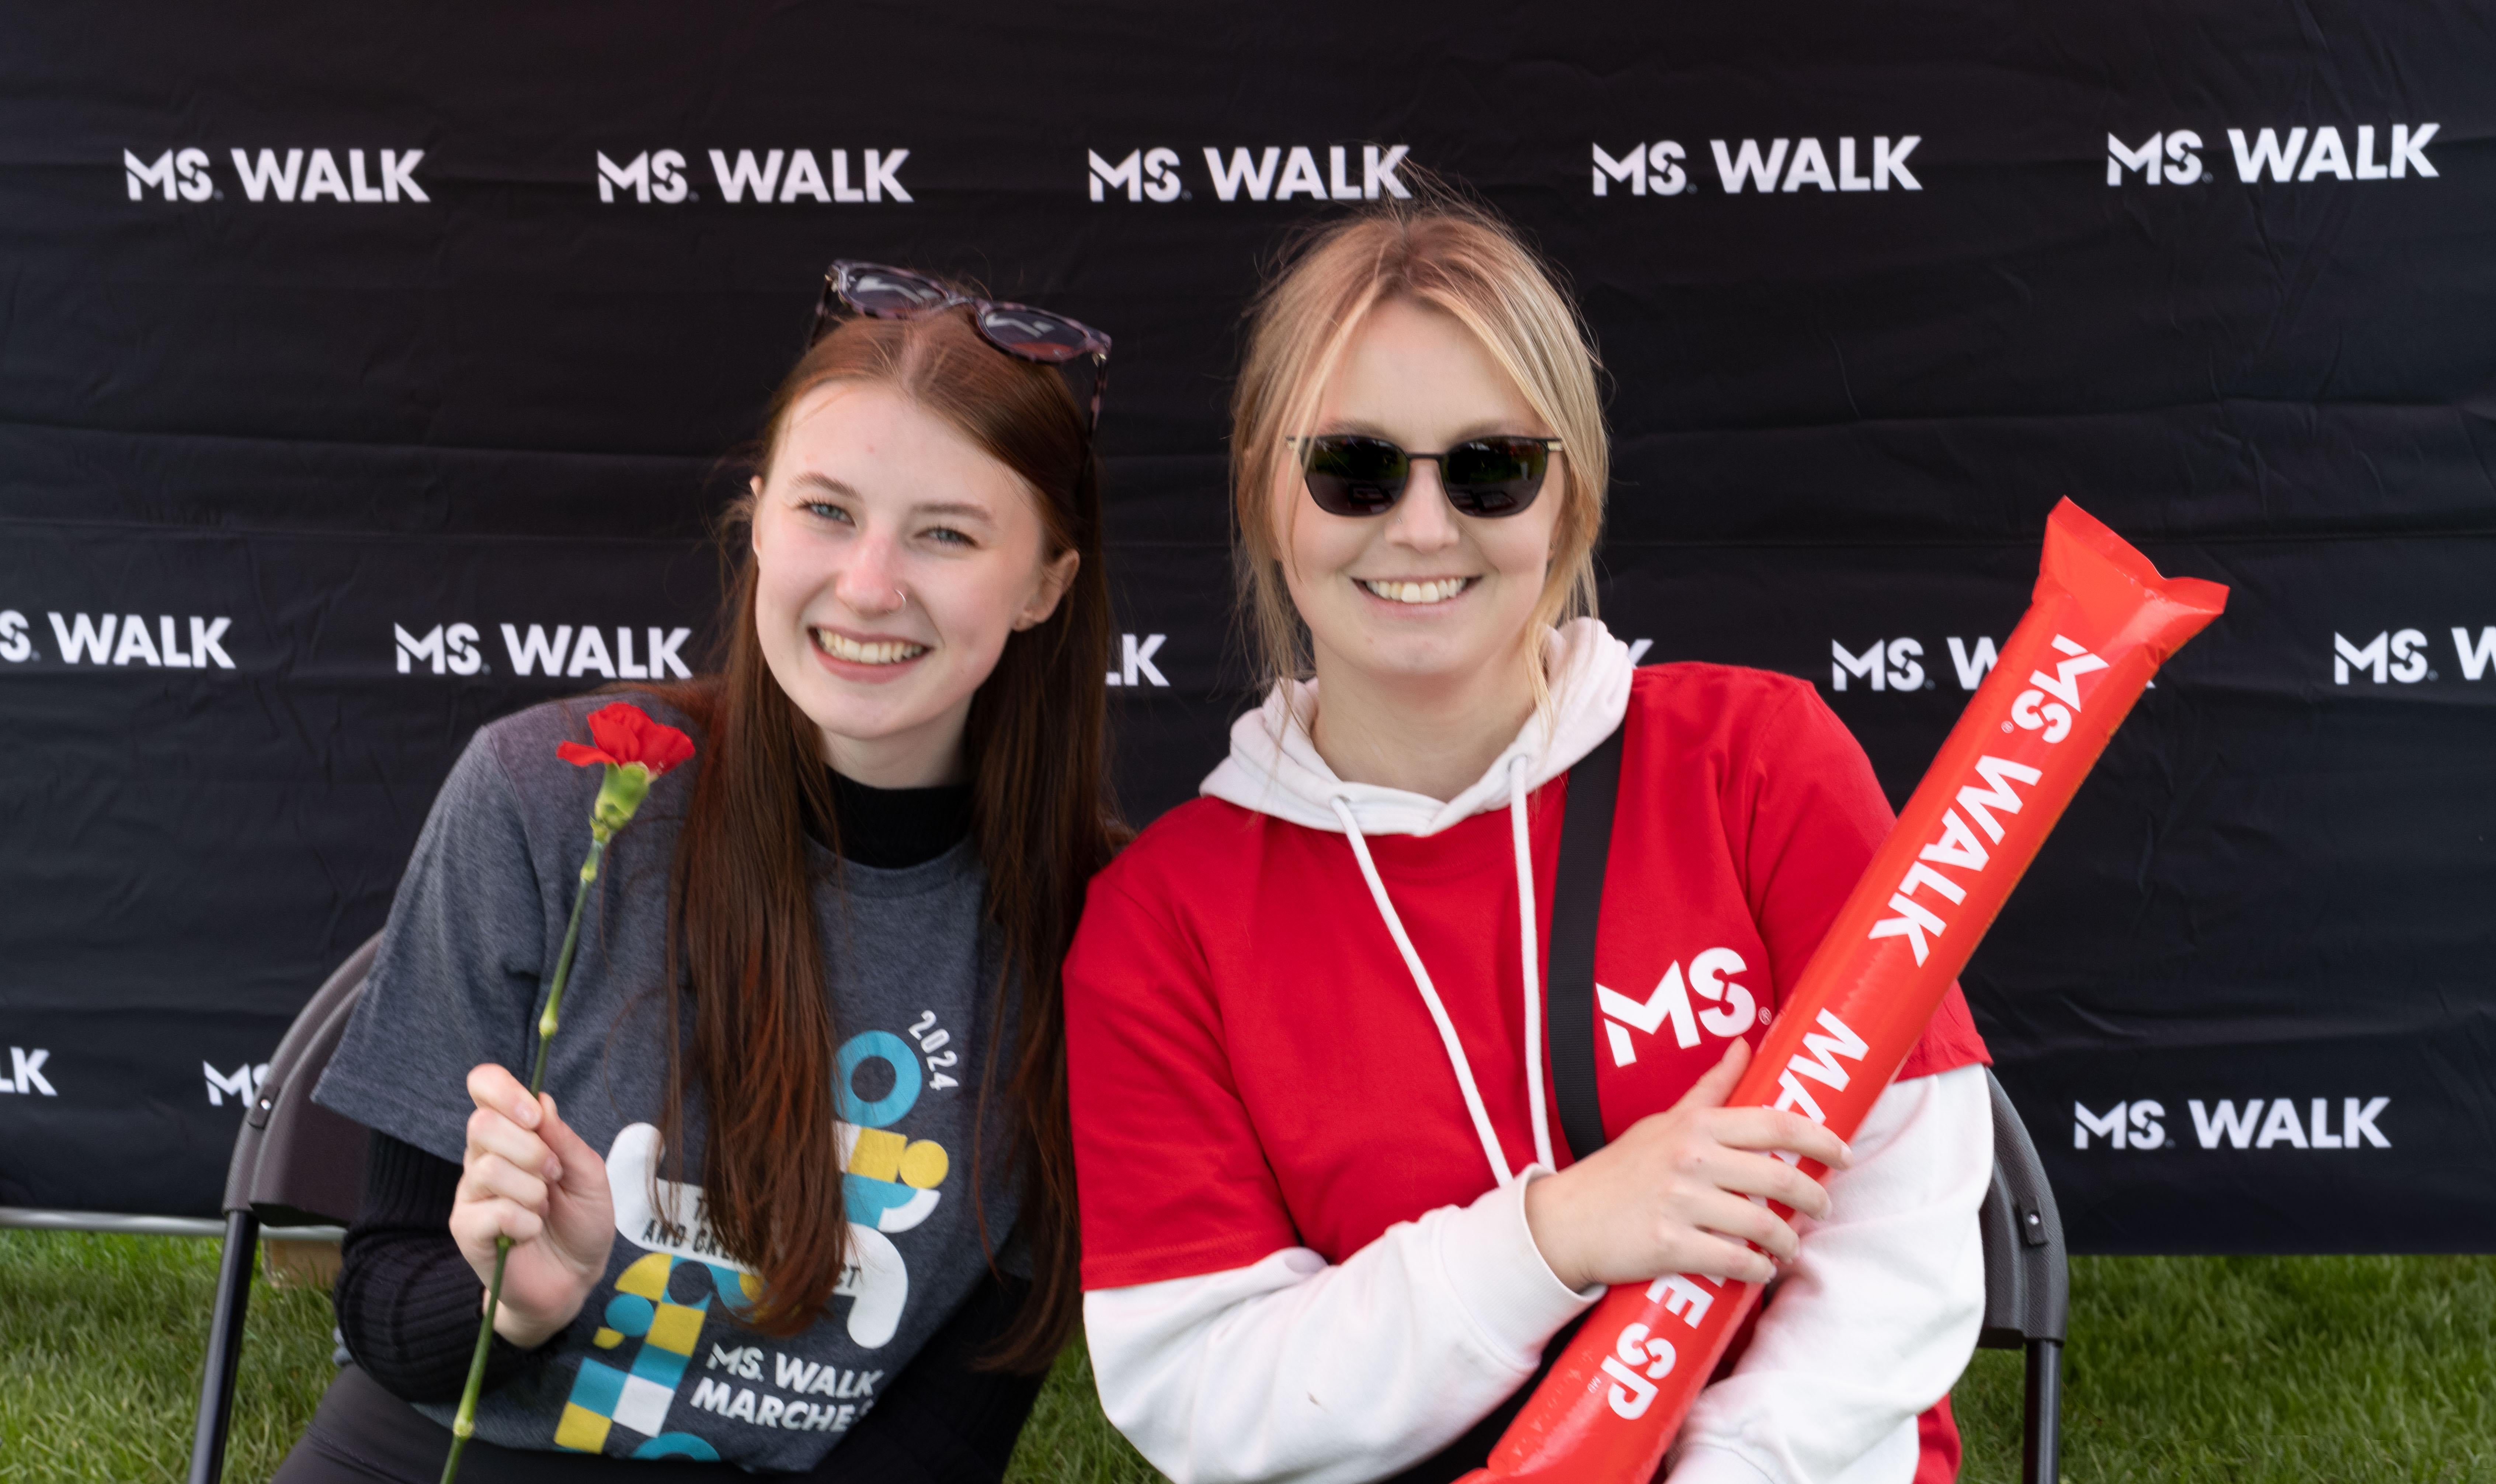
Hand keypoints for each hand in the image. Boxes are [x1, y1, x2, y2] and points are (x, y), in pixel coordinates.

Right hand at [450, 1062, 614, 1349]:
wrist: (575, 1277)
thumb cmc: (581, 1221)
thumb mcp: (589, 1175)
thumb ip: (565, 1140)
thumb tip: (541, 1101)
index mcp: (512, 1134)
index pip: (484, 1086)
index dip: (502, 1090)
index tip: (534, 1116)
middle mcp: (484, 1157)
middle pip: (481, 1124)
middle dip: (530, 1149)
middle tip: (553, 1174)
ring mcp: (471, 1194)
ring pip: (488, 1170)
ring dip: (532, 1191)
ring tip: (545, 1209)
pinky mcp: (466, 1230)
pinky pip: (490, 1213)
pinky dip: (523, 1223)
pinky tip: (530, 1232)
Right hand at [1523, 1037, 1850, 1291]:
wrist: (1566, 1220)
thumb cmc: (1620, 1170)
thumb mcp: (1663, 1121)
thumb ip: (1709, 1089)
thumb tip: (1744, 1046)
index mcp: (1694, 1126)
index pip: (1773, 1124)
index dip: (1819, 1139)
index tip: (1844, 1155)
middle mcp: (1691, 1159)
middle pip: (1779, 1176)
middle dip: (1813, 1196)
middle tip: (1821, 1208)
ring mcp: (1681, 1203)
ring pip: (1763, 1225)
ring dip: (1787, 1242)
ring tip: (1789, 1247)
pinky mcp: (1671, 1245)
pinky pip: (1734, 1260)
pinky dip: (1756, 1269)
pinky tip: (1759, 1269)